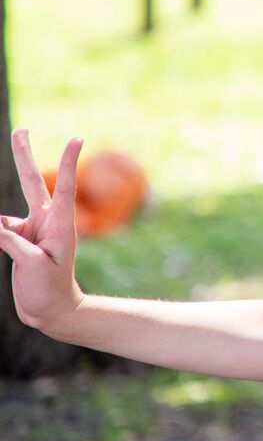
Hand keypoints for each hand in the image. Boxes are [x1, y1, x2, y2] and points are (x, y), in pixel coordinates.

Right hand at [1, 130, 86, 332]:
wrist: (52, 310)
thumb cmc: (50, 289)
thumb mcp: (33, 266)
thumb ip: (13, 242)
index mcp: (60, 224)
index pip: (63, 187)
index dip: (68, 163)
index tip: (76, 139)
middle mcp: (46, 221)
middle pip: (31, 181)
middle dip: (24, 155)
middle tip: (21, 130)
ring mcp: (32, 228)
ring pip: (6, 211)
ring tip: (27, 253)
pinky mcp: (18, 239)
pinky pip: (0, 229)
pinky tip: (0, 240)